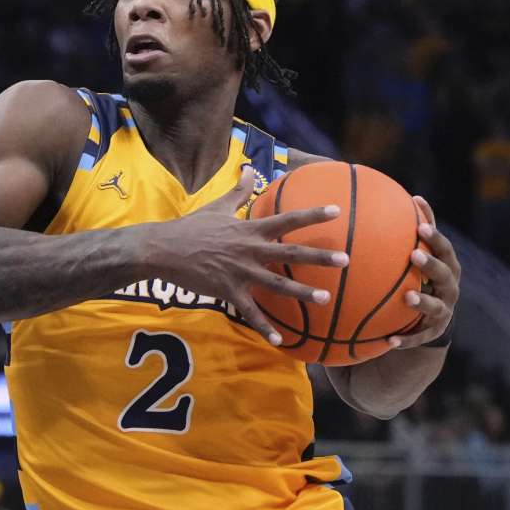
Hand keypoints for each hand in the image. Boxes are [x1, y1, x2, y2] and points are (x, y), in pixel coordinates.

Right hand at [148, 167, 348, 345]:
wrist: (162, 250)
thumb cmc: (191, 227)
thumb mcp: (217, 206)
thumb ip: (238, 191)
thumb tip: (250, 168)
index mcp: (248, 229)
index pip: (286, 219)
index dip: (312, 214)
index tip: (337, 211)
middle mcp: (249, 250)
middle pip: (290, 252)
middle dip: (320, 255)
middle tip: (346, 259)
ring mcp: (239, 272)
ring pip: (277, 283)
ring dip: (303, 292)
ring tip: (327, 298)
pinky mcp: (227, 291)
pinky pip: (250, 312)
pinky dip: (265, 327)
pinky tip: (281, 340)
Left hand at [389, 196, 459, 348]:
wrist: (430, 317)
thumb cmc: (421, 278)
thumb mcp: (417, 258)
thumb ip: (410, 233)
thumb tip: (405, 198)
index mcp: (445, 267)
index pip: (444, 248)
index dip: (435, 236)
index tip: (419, 223)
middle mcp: (448, 288)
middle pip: (445, 274)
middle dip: (432, 264)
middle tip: (414, 254)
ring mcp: (443, 311)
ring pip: (437, 307)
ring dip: (423, 302)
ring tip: (407, 297)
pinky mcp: (432, 332)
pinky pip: (419, 337)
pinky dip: (406, 339)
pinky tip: (389, 341)